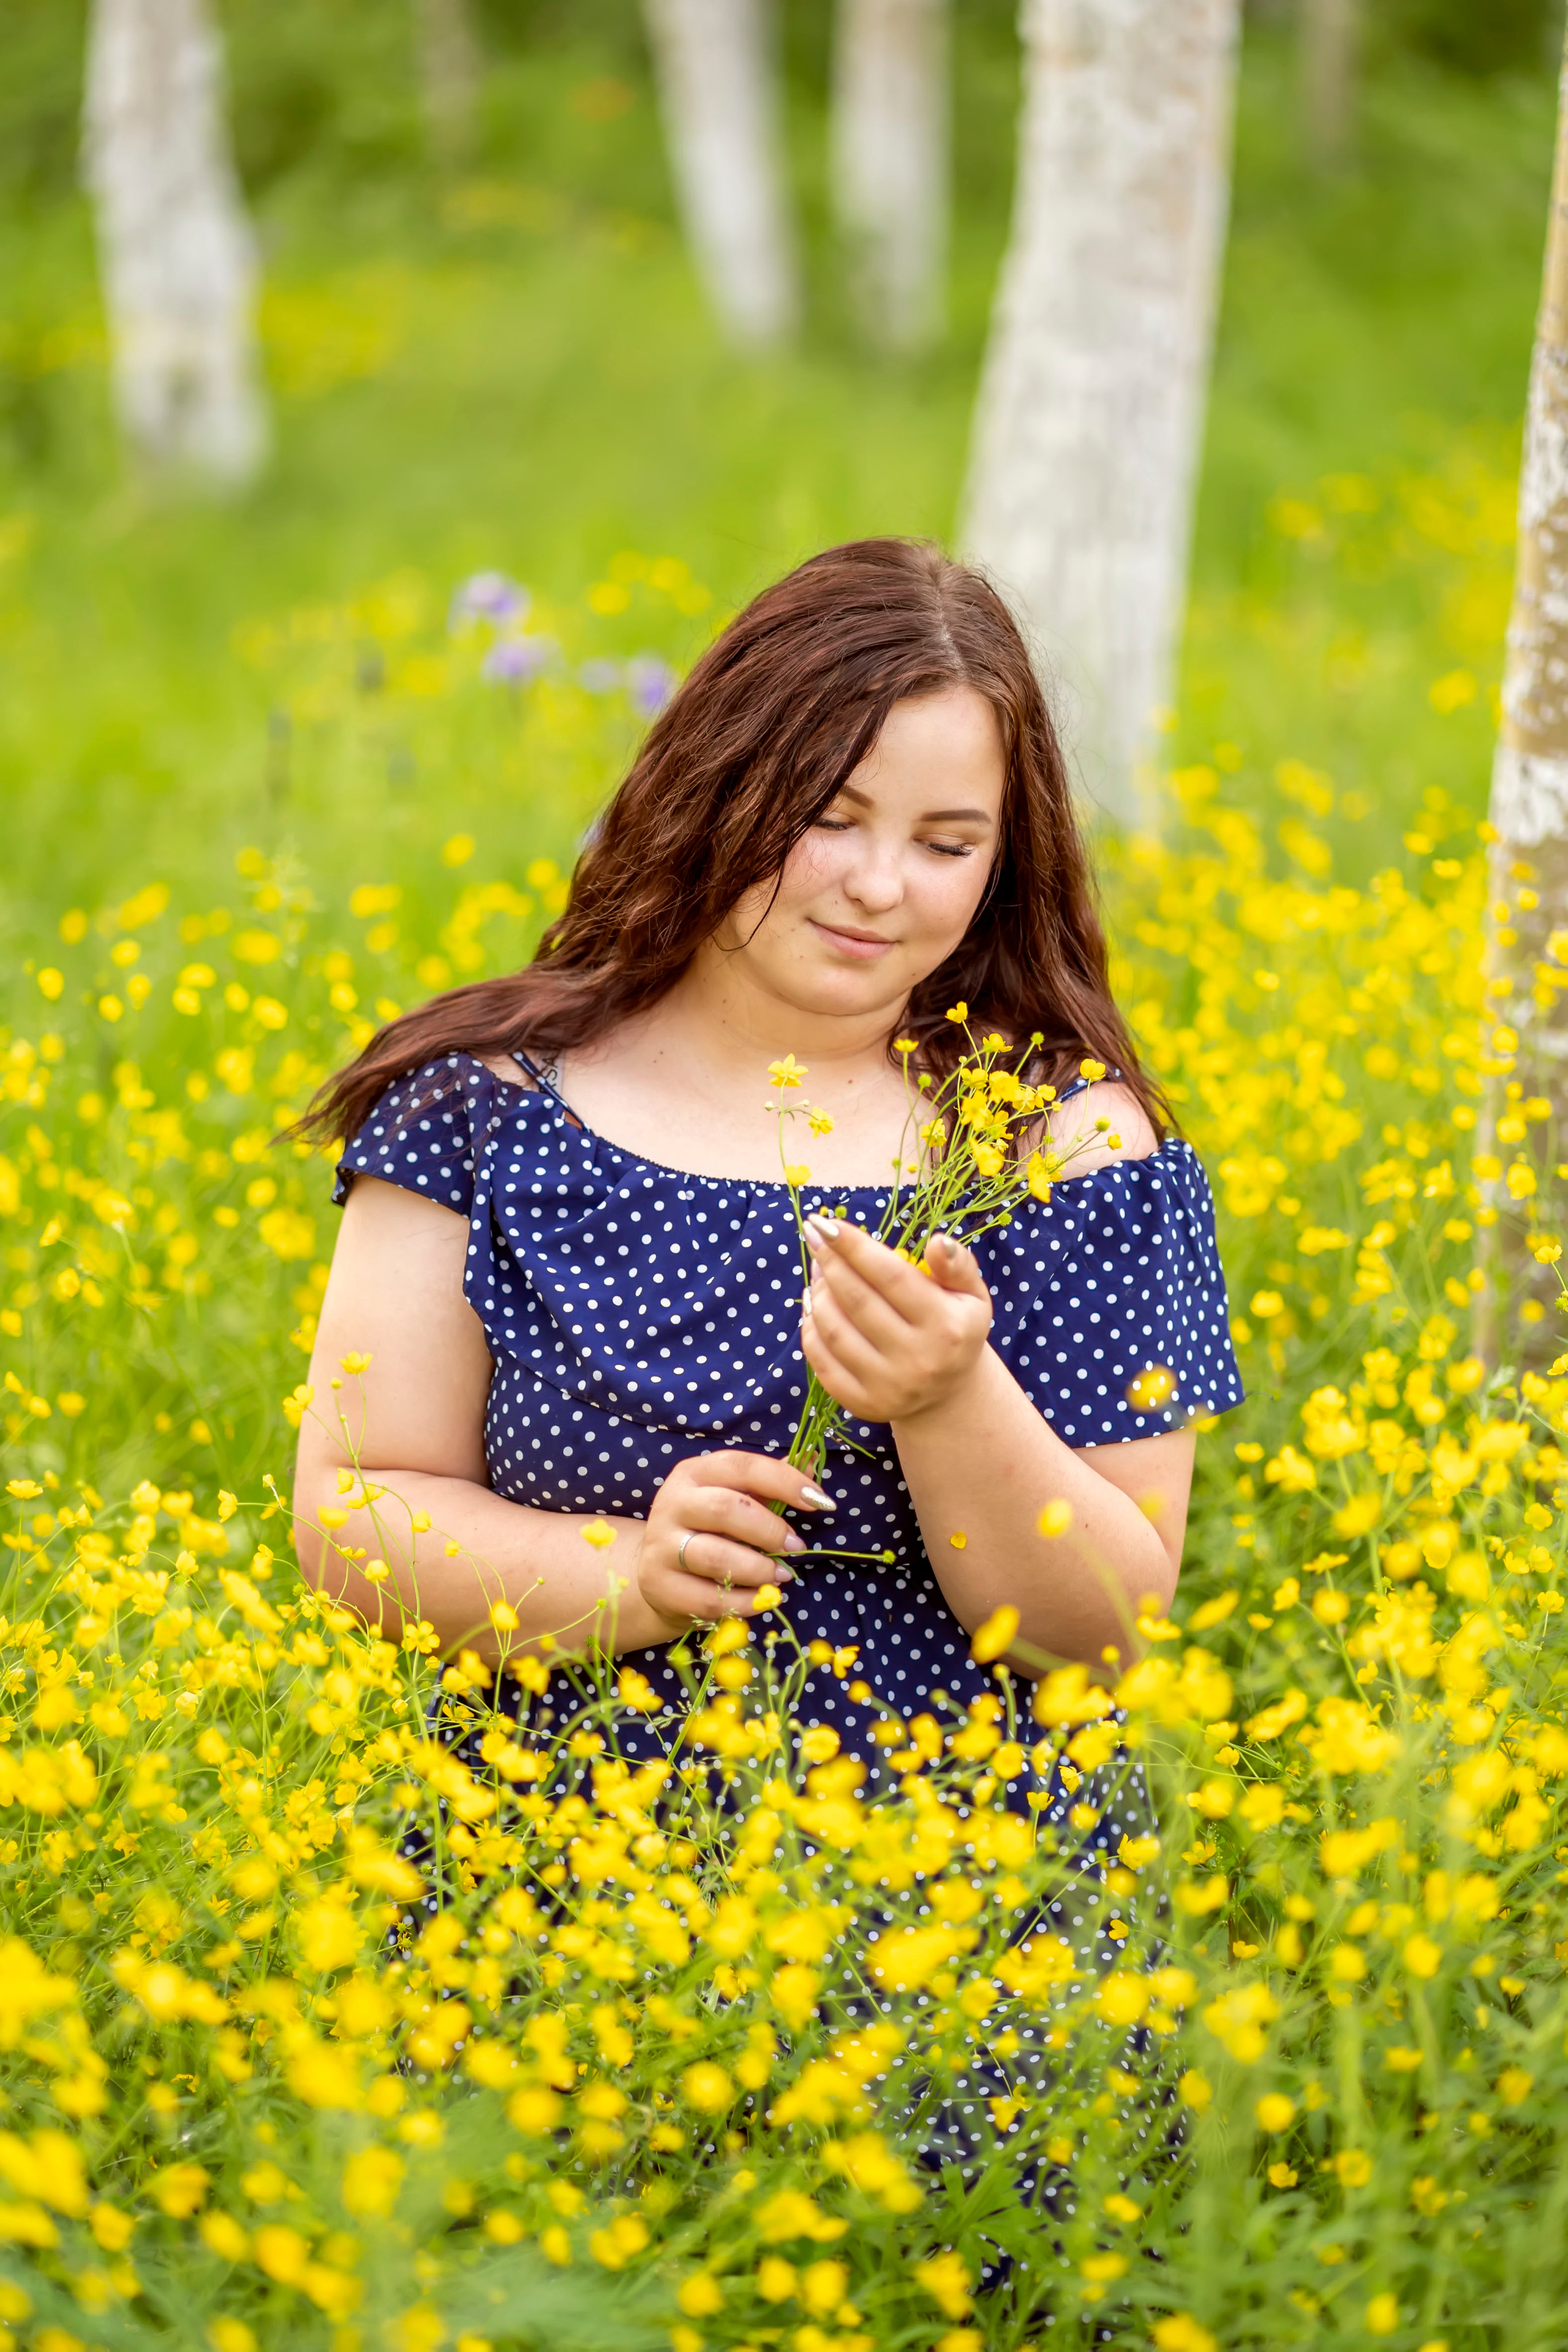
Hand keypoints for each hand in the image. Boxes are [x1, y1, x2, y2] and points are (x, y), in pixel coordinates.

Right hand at [636, 1449, 836, 1627]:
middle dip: (771, 1530)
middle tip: (797, 1547)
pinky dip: (746, 1602)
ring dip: (760, 1569)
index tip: (820, 1501)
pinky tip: (760, 1598)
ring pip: (717, 1557)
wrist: (657, 1573)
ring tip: (780, 1575)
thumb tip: (810, 1459)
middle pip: (726, 1509)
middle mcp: (673, 1503)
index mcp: (694, 1473)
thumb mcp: (734, 1498)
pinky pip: (711, 1598)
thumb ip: (770, 1482)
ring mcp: (662, 1545)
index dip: (785, 1481)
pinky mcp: (659, 1585)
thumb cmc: (708, 1529)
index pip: (743, 1466)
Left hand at [800, 1216, 992, 1425]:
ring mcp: (888, 1387)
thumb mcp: (971, 1295)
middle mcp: (918, 1360)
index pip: (890, 1276)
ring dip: (817, 1293)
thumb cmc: (955, 1328)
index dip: (853, 1246)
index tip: (825, 1222)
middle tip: (816, 1238)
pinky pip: (821, 1360)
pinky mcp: (863, 1404)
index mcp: (947, 1327)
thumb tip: (938, 1242)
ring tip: (820, 1271)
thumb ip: (958, 1264)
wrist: (949, 1395)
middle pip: (856, 1300)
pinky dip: (810, 1328)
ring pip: (833, 1330)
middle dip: (829, 1262)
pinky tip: (814, 1305)